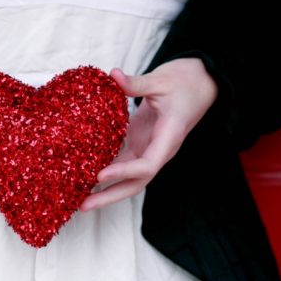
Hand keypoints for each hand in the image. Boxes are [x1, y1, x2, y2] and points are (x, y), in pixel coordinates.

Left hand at [79, 58, 217, 210]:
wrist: (201, 82)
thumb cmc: (186, 81)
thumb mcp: (162, 79)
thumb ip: (137, 83)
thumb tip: (113, 75)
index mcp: (169, 137)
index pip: (148, 164)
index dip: (124, 172)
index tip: (100, 175)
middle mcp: (159, 149)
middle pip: (136, 182)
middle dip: (110, 196)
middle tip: (83, 205)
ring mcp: (150, 148)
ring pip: (128, 176)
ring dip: (105, 188)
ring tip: (78, 197)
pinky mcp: (141, 141)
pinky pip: (123, 161)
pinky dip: (105, 168)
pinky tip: (84, 173)